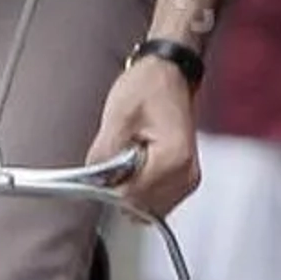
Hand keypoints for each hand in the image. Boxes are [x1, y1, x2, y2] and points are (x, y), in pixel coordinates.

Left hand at [85, 60, 199, 223]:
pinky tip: (137, 164)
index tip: (100, 171)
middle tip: (114, 159)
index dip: (110, 188)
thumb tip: (93, 183)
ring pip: (147, 206)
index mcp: (173, 159)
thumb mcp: (117, 117)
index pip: (132, 197)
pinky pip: (156, 198)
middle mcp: (186, 174)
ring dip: (131, 189)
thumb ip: (104, 156)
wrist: (169, 73)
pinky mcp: (183, 178)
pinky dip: (141, 187)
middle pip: (141, 206)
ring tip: (128, 157)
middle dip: (121, 188)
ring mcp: (187, 178)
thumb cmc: (148, 87)